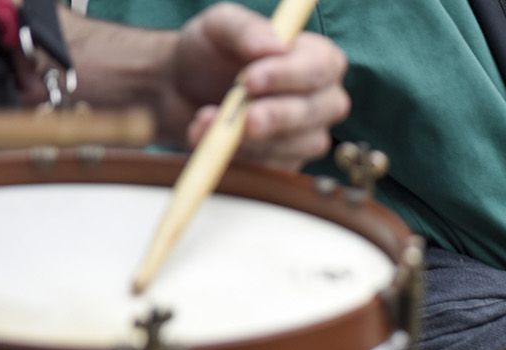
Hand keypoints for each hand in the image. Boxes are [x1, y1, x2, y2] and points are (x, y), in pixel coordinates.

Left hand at [166, 3, 349, 169]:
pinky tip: (207, 136)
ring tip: (208, 119)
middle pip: (318, 112)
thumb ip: (246, 29)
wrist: (183, 89)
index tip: (250, 80)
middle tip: (247, 119)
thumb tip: (275, 45)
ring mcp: (308, 135)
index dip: (290, 76)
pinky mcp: (286, 163)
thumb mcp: (219, 26)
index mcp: (317, 59)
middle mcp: (322, 100)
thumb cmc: (211, 52)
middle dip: (280, 116)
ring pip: (296, 145)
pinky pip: (271, 167)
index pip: (321, 68)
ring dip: (252, 139)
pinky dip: (237, 155)